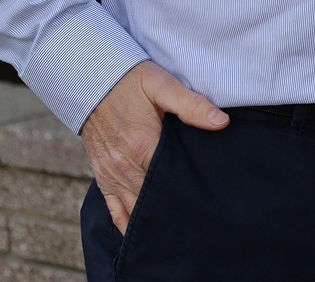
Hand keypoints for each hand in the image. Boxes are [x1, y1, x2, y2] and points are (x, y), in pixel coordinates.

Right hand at [80, 60, 228, 233]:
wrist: (92, 81)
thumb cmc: (131, 82)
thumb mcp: (163, 85)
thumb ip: (192, 105)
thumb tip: (221, 122)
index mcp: (143, 146)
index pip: (171, 179)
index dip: (189, 188)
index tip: (207, 195)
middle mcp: (124, 167)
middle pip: (154, 199)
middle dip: (174, 206)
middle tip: (199, 215)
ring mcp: (111, 175)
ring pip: (135, 211)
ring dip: (154, 218)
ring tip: (178, 227)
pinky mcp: (102, 177)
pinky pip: (114, 211)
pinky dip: (128, 224)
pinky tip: (145, 233)